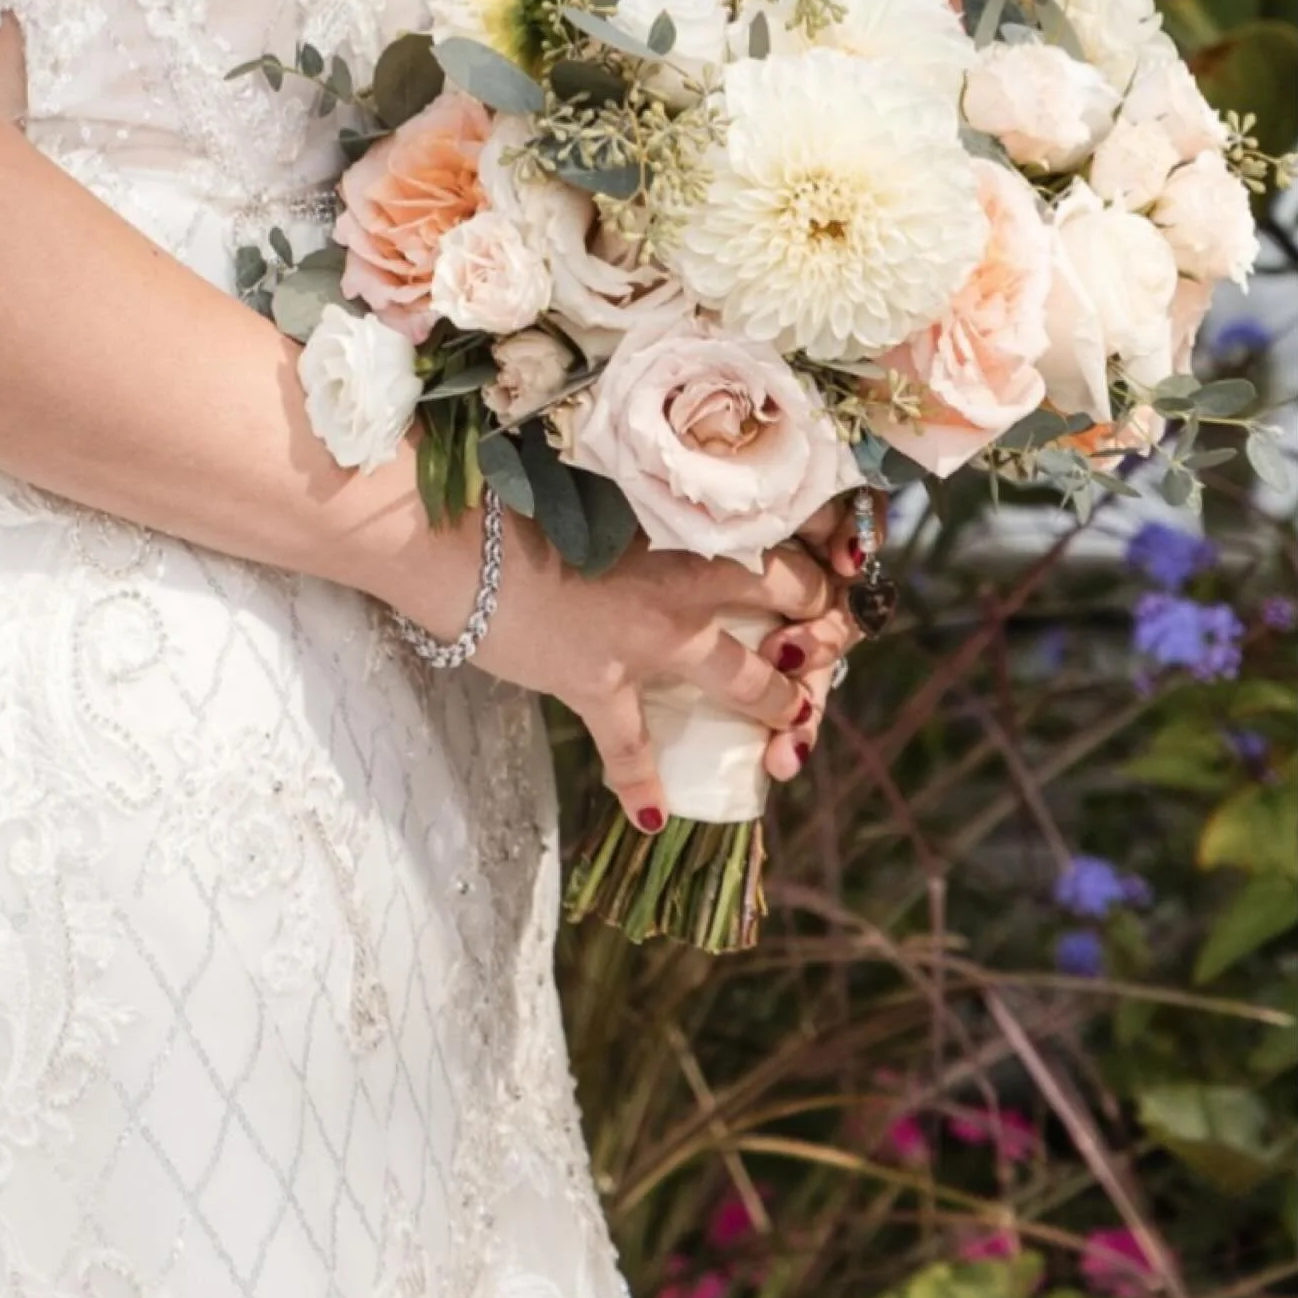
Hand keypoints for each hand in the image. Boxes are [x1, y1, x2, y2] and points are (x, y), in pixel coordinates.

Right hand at [469, 489, 883, 832]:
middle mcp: (687, 586)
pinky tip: (655, 815)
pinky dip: (642, 787)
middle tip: (821, 649)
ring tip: (793, 729)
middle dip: (818, 636)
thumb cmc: (521, 494)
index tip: (834, 572)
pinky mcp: (599, 686)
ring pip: (741, 682)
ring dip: (776, 705)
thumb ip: (651, 496)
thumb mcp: (603, 483)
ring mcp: (648, 643)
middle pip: (787, 612)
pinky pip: (631, 749)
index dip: (821, 563)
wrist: (463, 545)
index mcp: (692, 525)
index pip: (786, 542)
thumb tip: (674, 499)